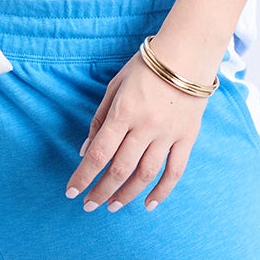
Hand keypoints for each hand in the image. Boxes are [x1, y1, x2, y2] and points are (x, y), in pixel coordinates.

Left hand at [66, 50, 212, 211]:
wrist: (188, 53)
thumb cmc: (147, 66)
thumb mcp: (115, 85)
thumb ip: (100, 119)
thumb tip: (86, 151)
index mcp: (123, 112)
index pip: (98, 153)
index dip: (83, 176)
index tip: (71, 192)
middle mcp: (145, 127)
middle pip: (120, 169)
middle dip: (101, 191)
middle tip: (89, 205)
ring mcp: (168, 134)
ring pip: (145, 174)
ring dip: (127, 195)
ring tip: (113, 206)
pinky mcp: (187, 137)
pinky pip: (175, 171)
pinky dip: (162, 191)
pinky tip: (149, 204)